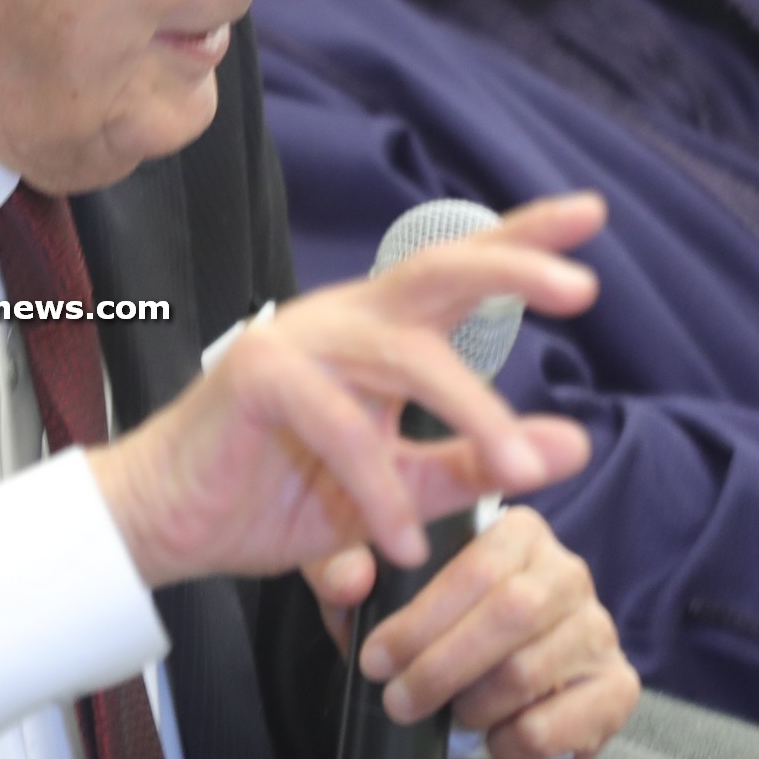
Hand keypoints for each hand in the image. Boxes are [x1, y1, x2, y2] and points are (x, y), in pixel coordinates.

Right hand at [85, 193, 606, 588]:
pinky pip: (342, 423)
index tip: (590, 215)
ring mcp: (298, 338)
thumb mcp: (398, 490)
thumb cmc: (274, 495)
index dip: (522, 241)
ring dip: (471, 412)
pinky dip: (379, 486)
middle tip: (582, 287)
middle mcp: (344, 320)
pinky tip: (399, 542)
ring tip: (516, 473)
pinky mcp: (258, 375)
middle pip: (437, 270)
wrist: (168, 526)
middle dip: (513, 269)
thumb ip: (476, 464)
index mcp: (379, 332)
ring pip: (406, 354)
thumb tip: (574, 445)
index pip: (458, 272)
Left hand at [306, 504, 638, 758]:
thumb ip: (345, 575)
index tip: (376, 659)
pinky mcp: (617, 689)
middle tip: (399, 701)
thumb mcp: (380, 601)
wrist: (487, 702)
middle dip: (442, 666)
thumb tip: (349, 582)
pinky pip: (556, 725)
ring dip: (472, 706)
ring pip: (528, 671)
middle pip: (511, 613)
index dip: (422, 619)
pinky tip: (489, 740)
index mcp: (518, 533)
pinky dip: (508, 744)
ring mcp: (599, 630)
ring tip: (446, 717)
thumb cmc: (431, 637)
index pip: (477, 566)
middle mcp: (568, 573)